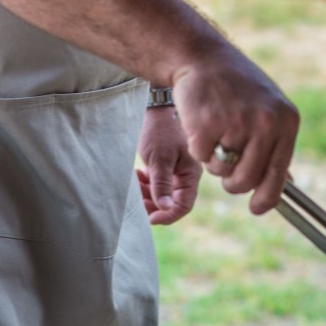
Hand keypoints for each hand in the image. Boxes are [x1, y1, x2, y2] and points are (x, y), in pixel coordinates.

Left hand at [136, 105, 202, 224]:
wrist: (153, 107)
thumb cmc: (159, 130)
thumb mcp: (159, 158)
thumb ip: (162, 184)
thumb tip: (166, 208)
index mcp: (191, 174)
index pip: (183, 205)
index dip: (167, 215)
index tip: (148, 218)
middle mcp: (185, 175)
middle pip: (171, 202)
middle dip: (152, 204)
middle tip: (136, 201)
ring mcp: (174, 171)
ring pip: (160, 195)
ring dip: (146, 194)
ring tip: (134, 184)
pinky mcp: (163, 166)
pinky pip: (154, 184)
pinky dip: (144, 185)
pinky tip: (136, 176)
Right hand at [172, 55, 298, 215]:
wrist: (202, 55)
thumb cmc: (235, 85)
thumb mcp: (267, 108)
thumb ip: (276, 144)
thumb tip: (286, 185)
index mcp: (285, 121)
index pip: (278, 174)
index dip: (267, 197)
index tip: (256, 208)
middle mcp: (266, 123)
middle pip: (248, 180)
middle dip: (233, 181)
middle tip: (224, 162)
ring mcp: (237, 124)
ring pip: (223, 171)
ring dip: (213, 161)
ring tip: (215, 130)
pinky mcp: (207, 125)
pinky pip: (201, 158)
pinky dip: (197, 147)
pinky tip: (200, 120)